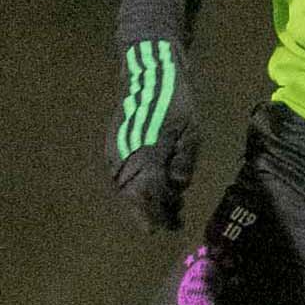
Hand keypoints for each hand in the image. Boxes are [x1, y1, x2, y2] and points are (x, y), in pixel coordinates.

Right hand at [107, 41, 197, 232]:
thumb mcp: (190, 133)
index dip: (155, 215)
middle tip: (170, 224)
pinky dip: (138, 187)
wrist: (150, 75)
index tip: (164, 229)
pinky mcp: (114, 146)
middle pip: (133, 197)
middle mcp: (124, 158)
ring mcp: (115, 152)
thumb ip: (183, 163)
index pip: (147, 196)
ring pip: (126, 188)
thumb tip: (176, 189)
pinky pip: (123, 176)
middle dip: (150, 213)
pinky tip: (155, 189)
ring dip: (144, 202)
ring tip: (168, 209)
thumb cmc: (175, 103)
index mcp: (145, 155)